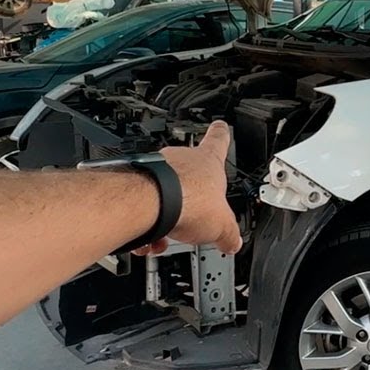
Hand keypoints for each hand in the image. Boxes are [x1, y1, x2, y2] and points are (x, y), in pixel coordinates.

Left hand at [134, 121, 241, 255]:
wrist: (150, 204)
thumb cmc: (186, 201)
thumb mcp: (222, 225)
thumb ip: (229, 234)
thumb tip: (233, 242)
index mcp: (207, 162)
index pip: (219, 140)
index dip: (221, 135)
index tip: (221, 127)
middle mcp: (181, 160)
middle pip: (189, 175)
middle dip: (191, 198)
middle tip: (195, 218)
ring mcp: (156, 169)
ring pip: (164, 193)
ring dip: (167, 217)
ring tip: (169, 237)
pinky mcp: (136, 183)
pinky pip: (144, 204)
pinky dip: (147, 224)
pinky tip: (150, 241)